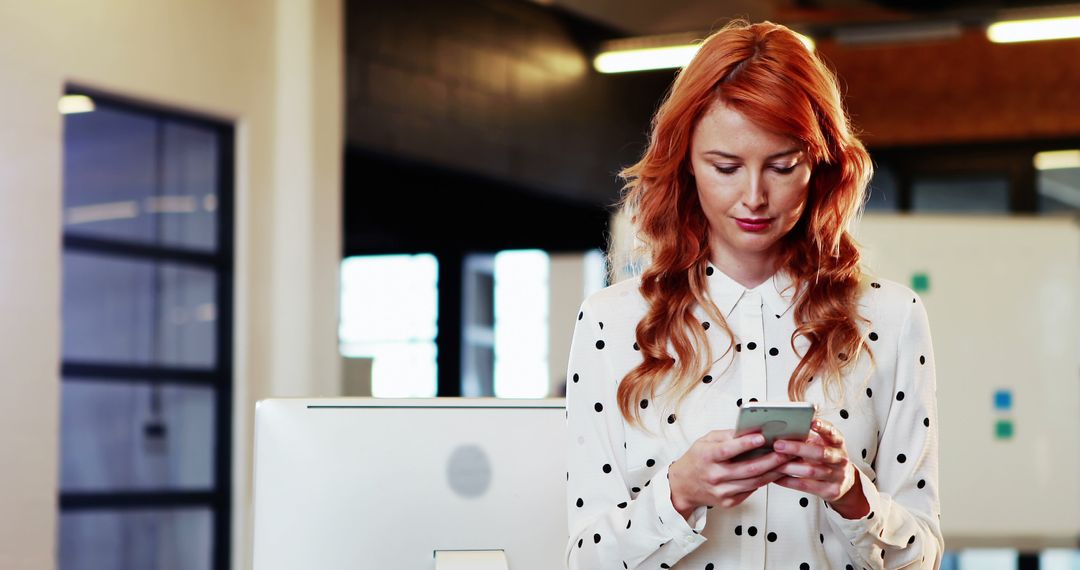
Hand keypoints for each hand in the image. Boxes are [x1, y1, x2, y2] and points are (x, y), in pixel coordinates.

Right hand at [668, 429, 795, 519]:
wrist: (682, 486)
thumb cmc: (696, 460)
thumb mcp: (705, 441)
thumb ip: (727, 435)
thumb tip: (750, 430)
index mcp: (706, 457)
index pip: (728, 450)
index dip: (746, 444)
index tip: (762, 437)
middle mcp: (714, 475)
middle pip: (748, 469)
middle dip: (771, 459)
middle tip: (786, 451)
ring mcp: (722, 491)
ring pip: (754, 482)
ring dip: (774, 472)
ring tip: (787, 462)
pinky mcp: (729, 501)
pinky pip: (751, 491)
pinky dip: (765, 481)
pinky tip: (774, 473)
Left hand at [770, 419, 868, 516]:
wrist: (844, 481)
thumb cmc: (826, 457)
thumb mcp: (823, 443)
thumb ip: (808, 436)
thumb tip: (782, 426)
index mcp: (838, 443)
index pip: (833, 433)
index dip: (823, 427)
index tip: (812, 422)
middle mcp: (840, 459)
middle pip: (820, 453)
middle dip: (797, 448)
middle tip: (778, 445)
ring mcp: (837, 476)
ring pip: (811, 471)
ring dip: (789, 466)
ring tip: (773, 462)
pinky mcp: (830, 491)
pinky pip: (805, 485)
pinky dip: (788, 481)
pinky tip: (776, 477)